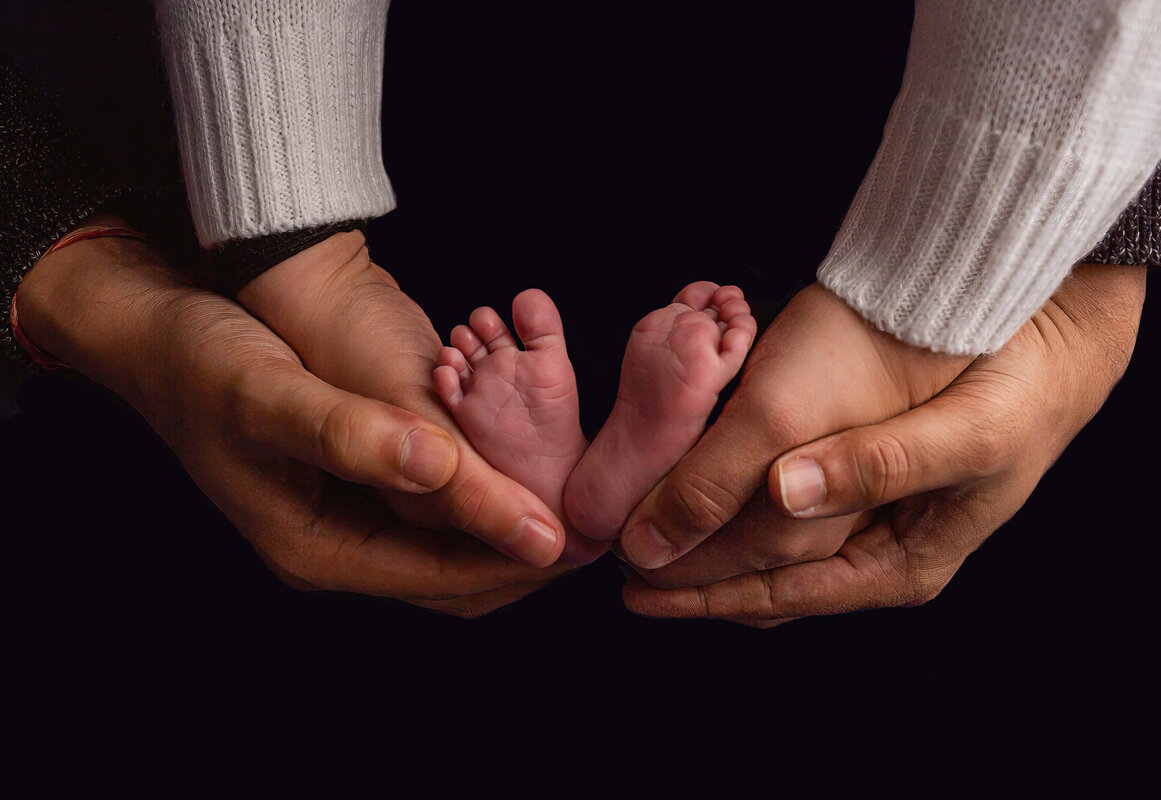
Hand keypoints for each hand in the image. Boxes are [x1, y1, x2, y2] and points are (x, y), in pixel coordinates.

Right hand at [237, 231, 607, 567]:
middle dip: (527, 557)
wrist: (157, 332)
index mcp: (316, 547)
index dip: (518, 557)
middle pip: (458, 578)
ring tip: (577, 494)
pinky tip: (525, 460)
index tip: (584, 533)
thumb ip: (354, 435)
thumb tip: (445, 471)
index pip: (443, 578)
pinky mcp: (359, 483)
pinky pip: (439, 510)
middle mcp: (337, 545)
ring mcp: (349, 518)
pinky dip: (485, 495)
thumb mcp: (270, 394)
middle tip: (600, 522)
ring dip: (512, 526)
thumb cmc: (202, 363)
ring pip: (453, 545)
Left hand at [622, 263, 1146, 622]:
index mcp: (903, 568)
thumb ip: (875, 466)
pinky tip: (690, 488)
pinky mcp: (854, 478)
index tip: (638, 586)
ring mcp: (866, 520)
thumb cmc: (1020, 391)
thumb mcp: (962, 433)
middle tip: (620, 562)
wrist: (1058, 342)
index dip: (705, 595)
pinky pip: (778, 507)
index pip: (782, 596)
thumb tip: (781, 496)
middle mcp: (879, 555)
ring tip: (641, 529)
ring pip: (765, 547)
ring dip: (704, 542)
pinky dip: (730, 503)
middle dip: (694, 578)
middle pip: (765, 581)